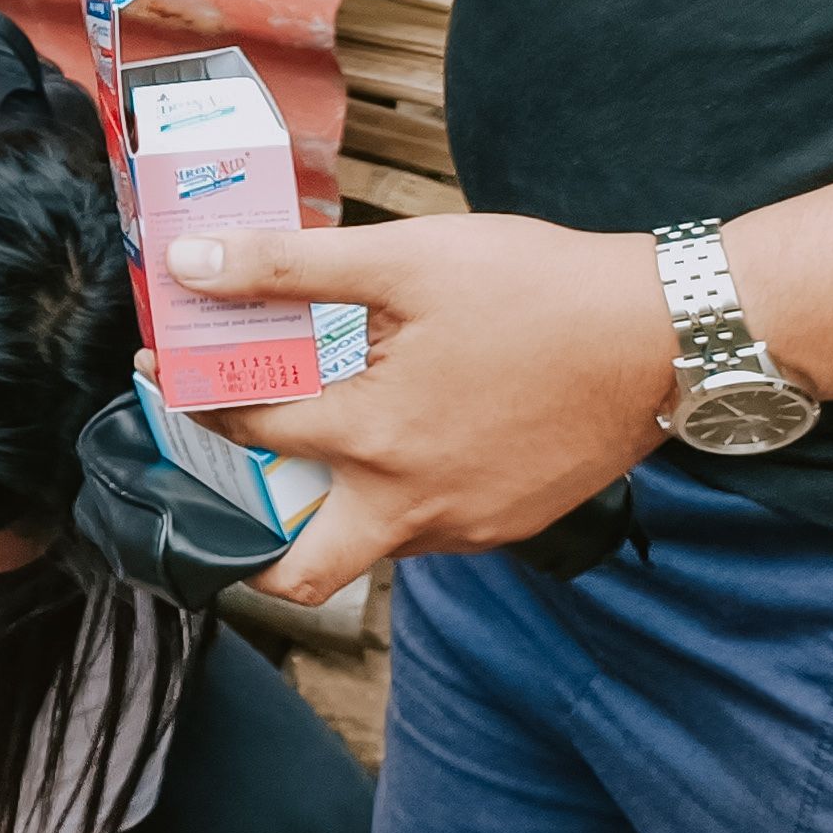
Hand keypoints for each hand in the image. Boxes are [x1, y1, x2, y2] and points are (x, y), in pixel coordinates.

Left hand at [185, 213, 677, 602]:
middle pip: (296, 573)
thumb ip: (287, 269)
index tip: (166, 368)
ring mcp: (467, 528)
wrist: (666, 336)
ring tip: (310, 436)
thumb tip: (189, 267)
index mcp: (372, 439)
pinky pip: (427, 530)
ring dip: (326, 506)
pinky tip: (403, 433)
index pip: (244, 433)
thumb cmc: (537, 289)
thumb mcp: (403, 259)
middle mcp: (411, 507)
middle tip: (219, 480)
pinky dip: (395, 496)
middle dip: (244, 542)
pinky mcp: (510, 527)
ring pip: (367, 545)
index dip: (191, 396)